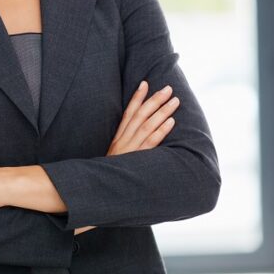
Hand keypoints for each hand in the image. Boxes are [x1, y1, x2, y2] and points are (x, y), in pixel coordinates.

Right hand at [74, 81, 178, 234]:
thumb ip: (124, 145)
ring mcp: (130, 149)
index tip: (145, 83)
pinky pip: (151, 142)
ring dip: (162, 111)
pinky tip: (171, 122)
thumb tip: (137, 133)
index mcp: (118, 138)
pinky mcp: (137, 158)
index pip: (128, 112)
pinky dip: (161, 131)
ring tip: (174, 101)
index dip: (137, 97)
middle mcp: (124, 140)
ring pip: (148, 125)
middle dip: (155, 100)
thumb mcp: (114, 157)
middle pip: (140, 115)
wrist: (99, 189)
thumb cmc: (109, 173)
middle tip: (168, 88)